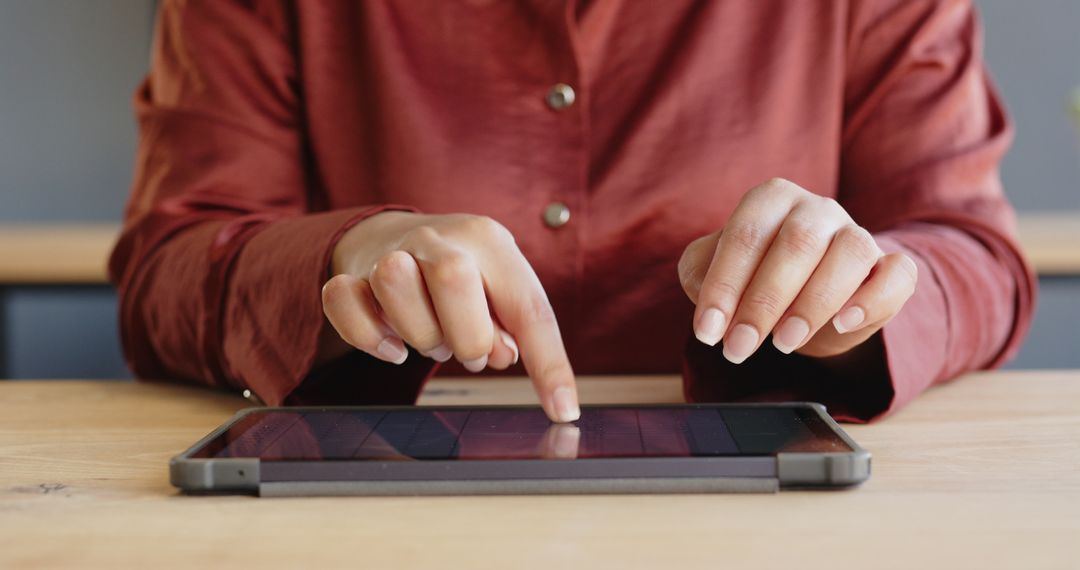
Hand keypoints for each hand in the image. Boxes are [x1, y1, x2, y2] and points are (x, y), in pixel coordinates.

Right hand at [322, 211, 579, 421]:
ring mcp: (390, 252)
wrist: (393, 238)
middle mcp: (439, 238)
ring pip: (394, 282)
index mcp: (489, 241)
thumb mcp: (498, 290)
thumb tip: (502, 356)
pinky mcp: (350, 274)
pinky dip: (367, 336)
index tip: (562, 410)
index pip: (527, 306)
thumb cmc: (460, 276)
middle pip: (452, 278)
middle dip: (466, 336)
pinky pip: (343, 300)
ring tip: (433, 340)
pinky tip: (391, 348)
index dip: (548, 363)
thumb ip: (512, 327)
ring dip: (418, 332)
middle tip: (468, 353)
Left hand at [677, 178, 916, 361]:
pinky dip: (871, 299)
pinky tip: (843, 323)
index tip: (708, 332)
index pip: (745, 236)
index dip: (724, 286)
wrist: (807, 297)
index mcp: (771, 199)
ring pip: (849, 254)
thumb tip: (708, 302)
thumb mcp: (715, 272)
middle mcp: (817, 209)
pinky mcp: (891, 267)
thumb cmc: (756, 276)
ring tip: (783, 342)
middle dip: (763, 303)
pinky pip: (896, 273)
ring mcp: (858, 234)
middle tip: (739, 347)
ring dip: (813, 304)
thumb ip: (701, 274)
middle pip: (796, 244)